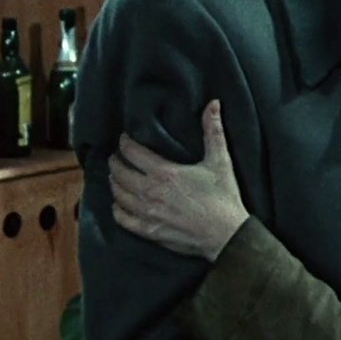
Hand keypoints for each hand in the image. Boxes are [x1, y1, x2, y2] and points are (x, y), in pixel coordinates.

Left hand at [110, 100, 249, 260]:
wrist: (226, 235)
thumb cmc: (224, 198)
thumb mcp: (220, 161)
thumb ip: (213, 131)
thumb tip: (213, 103)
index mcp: (165, 173)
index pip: (132, 152)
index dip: (124, 143)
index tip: (124, 139)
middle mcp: (151, 192)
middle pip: (120, 173)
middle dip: (115, 162)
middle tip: (115, 157)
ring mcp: (148, 213)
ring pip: (118, 195)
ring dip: (114, 183)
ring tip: (115, 177)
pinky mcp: (149, 231)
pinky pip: (123, 219)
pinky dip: (117, 209)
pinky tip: (118, 204)